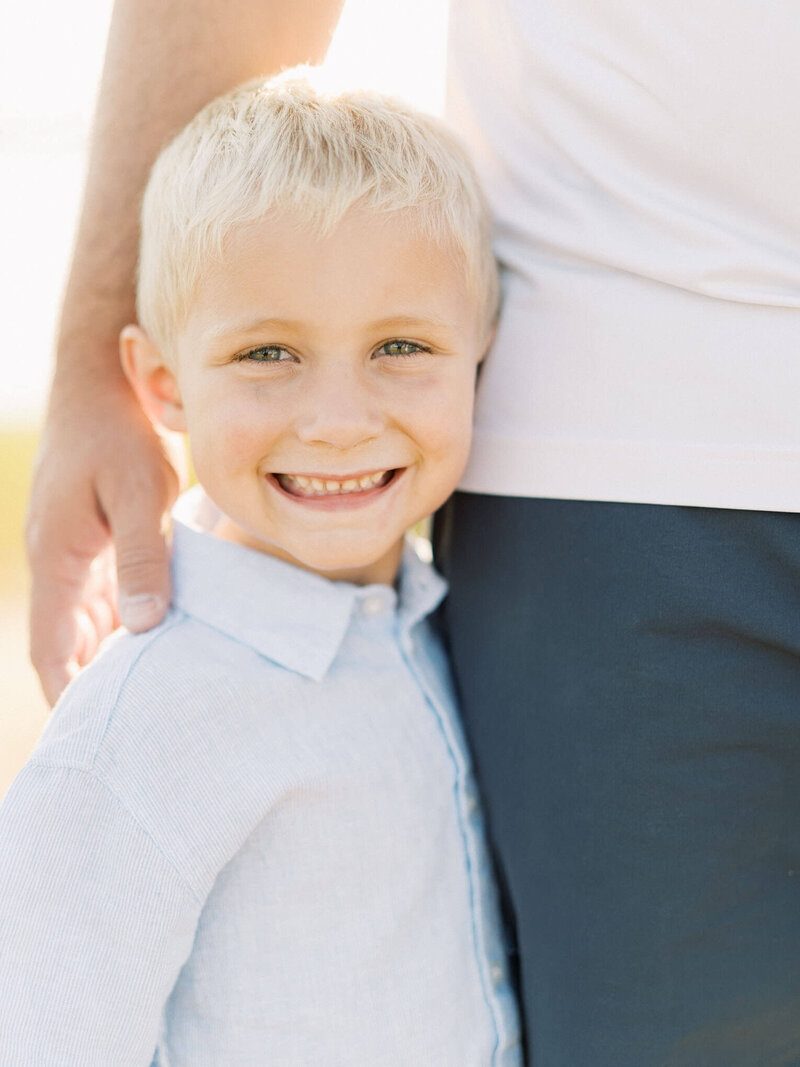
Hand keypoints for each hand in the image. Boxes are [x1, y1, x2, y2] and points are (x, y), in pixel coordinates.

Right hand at [26, 366, 184, 704]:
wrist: (100, 383)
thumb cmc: (120, 434)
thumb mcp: (139, 495)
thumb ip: (142, 561)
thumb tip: (143, 628)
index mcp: (57, 560)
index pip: (52, 651)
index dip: (69, 697)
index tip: (93, 738)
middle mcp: (57, 564)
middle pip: (67, 644)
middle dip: (91, 685)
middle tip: (132, 728)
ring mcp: (71, 551)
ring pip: (84, 622)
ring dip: (107, 655)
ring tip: (146, 696)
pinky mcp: (91, 538)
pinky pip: (100, 595)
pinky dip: (119, 621)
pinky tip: (151, 637)